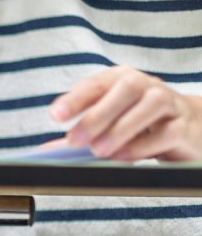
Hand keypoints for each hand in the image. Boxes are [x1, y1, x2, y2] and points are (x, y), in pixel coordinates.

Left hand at [49, 66, 201, 160]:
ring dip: (121, 128)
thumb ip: (82, 135)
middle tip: (75, 140)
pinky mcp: (184, 126)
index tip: (56, 115)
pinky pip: (168, 132)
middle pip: (125, 89)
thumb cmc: (140, 123)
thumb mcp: (109, 124)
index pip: (96, 84)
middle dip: (97, 115)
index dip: (76, 99)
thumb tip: (47, 151)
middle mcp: (146, 85)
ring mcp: (169, 103)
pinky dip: (144, 144)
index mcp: (120, 79)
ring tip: (99, 150)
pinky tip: (124, 156)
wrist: (187, 128)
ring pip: (150, 105)